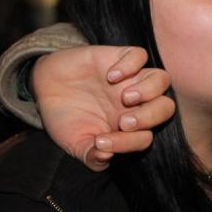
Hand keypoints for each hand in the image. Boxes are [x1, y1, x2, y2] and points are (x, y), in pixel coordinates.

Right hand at [32, 46, 174, 170]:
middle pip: (165, 107)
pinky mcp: (119, 58)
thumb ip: (91, 155)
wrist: (45, 87)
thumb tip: (106, 157)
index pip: (145, 137)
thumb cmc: (66, 117)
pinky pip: (140, 55)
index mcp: (131, 127)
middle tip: (124, 122)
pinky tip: (110, 75)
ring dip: (149, 90)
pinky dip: (130, 65)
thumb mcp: (75, 142)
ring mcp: (131, 79)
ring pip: (161, 79)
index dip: (129, 143)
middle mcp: (137, 103)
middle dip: (150, 116)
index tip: (100, 142)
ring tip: (125, 97)